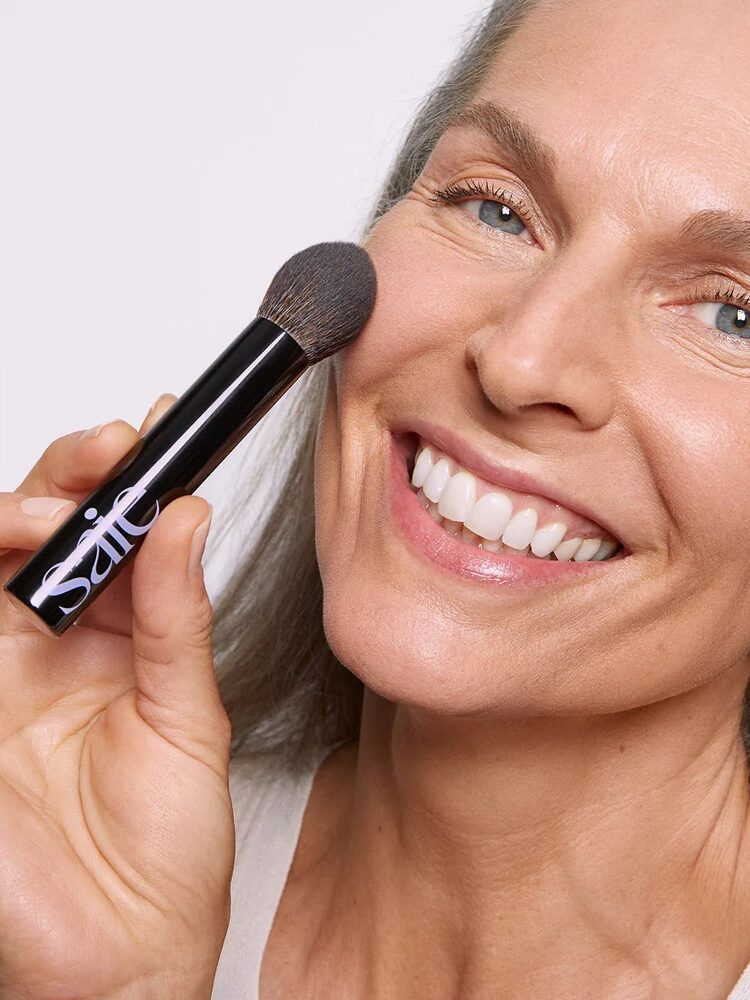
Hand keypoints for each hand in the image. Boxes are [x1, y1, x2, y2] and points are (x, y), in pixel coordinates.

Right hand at [0, 394, 233, 998]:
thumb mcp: (188, 717)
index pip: (114, 535)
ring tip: (53, 516)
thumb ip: (176, 616)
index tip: (154, 432)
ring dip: (15, 516)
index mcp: (120, 640)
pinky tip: (2, 553)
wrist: (121, 958)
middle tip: (105, 456)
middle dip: (68, 478)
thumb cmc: (165, 857)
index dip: (128, 478)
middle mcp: (53, 645)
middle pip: (42, 530)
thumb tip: (186, 520)